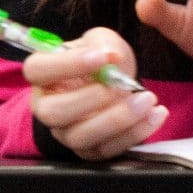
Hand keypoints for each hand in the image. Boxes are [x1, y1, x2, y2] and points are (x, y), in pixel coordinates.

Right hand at [25, 26, 167, 160]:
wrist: (116, 85)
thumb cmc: (101, 62)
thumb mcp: (101, 42)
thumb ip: (103, 44)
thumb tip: (111, 57)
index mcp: (43, 76)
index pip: (37, 70)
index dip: (66, 65)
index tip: (101, 57)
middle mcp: (47, 108)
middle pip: (53, 112)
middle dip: (90, 100)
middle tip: (120, 86)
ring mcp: (67, 133)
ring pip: (81, 137)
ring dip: (118, 120)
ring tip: (147, 99)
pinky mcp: (90, 151)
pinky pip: (108, 150)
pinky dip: (135, 133)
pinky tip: (155, 114)